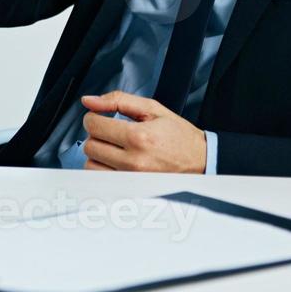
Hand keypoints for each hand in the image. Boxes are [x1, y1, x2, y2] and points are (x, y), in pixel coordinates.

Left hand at [79, 91, 206, 173]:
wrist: (200, 161)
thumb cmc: (179, 136)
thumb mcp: (152, 109)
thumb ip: (118, 101)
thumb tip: (89, 101)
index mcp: (138, 136)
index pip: (93, 125)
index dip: (95, 117)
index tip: (102, 118)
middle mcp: (133, 161)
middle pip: (90, 145)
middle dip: (97, 135)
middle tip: (111, 133)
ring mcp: (131, 179)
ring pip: (91, 165)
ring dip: (98, 154)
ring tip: (114, 148)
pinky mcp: (130, 190)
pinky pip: (100, 180)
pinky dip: (102, 169)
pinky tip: (115, 162)